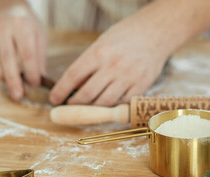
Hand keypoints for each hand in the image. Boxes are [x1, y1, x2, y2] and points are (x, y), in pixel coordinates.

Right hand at [0, 1, 46, 99]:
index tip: (35, 84)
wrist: (6, 3)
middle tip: (19, 95)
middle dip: (14, 79)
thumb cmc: (26, 22)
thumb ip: (39, 56)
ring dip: (3, 77)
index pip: (27, 54)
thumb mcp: (39, 34)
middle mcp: (3, 27)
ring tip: (13, 89)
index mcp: (22, 25)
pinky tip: (3, 78)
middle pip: (7, 58)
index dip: (31, 72)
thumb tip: (40, 78)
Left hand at [49, 19, 167, 106]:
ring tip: (87, 107)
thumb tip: (75, 87)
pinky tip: (108, 105)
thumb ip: (89, 65)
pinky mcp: (141, 85)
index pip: (73, 76)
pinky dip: (113, 107)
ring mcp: (128, 77)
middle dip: (74, 104)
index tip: (54, 98)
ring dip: (93, 108)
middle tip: (70, 106)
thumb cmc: (125, 38)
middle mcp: (113, 66)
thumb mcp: (102, 44)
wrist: (154, 34)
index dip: (61, 90)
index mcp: (99, 52)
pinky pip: (123, 103)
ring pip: (105, 102)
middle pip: (87, 94)